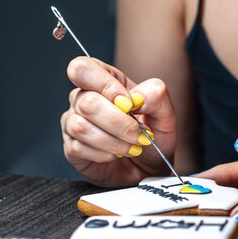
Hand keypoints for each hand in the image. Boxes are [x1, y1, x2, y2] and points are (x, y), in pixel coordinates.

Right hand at [61, 57, 176, 185]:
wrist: (149, 169)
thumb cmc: (154, 138)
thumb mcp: (165, 115)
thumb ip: (157, 97)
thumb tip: (138, 96)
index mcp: (103, 80)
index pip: (83, 69)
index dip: (106, 86)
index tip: (129, 104)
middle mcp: (83, 98)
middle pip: (87, 102)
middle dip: (120, 123)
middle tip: (140, 135)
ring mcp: (73, 123)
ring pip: (81, 127)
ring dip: (114, 141)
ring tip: (133, 147)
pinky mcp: (71, 147)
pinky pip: (79, 147)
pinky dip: (104, 154)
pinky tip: (117, 154)